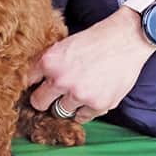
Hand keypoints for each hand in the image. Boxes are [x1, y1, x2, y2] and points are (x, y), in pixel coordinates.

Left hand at [29, 6, 155, 123]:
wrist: (127, 38)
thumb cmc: (96, 39)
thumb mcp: (64, 44)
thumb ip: (48, 62)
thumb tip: (32, 80)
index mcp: (49, 62)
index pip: (28, 82)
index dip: (33, 83)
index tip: (37, 86)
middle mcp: (62, 80)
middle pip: (39, 103)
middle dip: (45, 99)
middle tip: (53, 94)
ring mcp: (80, 95)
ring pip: (61, 112)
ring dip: (67, 104)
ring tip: (80, 90)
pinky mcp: (98, 105)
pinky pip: (82, 117)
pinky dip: (85, 109)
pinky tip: (92, 94)